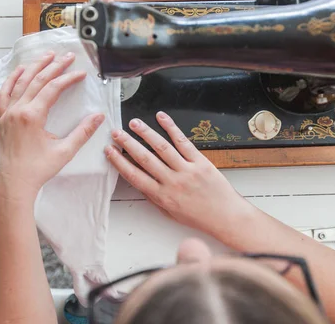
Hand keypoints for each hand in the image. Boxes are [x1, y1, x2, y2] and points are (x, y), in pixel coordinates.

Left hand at [0, 52, 104, 205]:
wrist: (13, 183)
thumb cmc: (38, 170)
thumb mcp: (65, 151)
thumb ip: (83, 132)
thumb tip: (98, 117)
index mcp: (32, 116)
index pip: (52, 88)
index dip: (68, 78)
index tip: (81, 73)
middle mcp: (17, 110)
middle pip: (37, 80)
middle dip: (54, 66)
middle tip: (67, 56)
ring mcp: (7, 113)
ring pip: (20, 82)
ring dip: (34, 67)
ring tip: (46, 56)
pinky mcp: (2, 118)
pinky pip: (4, 93)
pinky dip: (12, 80)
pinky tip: (19, 71)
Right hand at [105, 112, 255, 236]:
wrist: (224, 216)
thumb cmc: (198, 216)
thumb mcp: (170, 212)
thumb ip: (154, 197)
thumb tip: (139, 182)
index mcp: (162, 196)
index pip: (134, 176)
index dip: (119, 162)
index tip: (109, 151)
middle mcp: (172, 182)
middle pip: (145, 158)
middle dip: (128, 143)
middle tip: (116, 133)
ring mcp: (187, 170)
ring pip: (162, 148)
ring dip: (146, 133)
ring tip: (134, 123)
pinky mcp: (200, 162)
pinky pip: (183, 142)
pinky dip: (171, 128)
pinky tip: (162, 118)